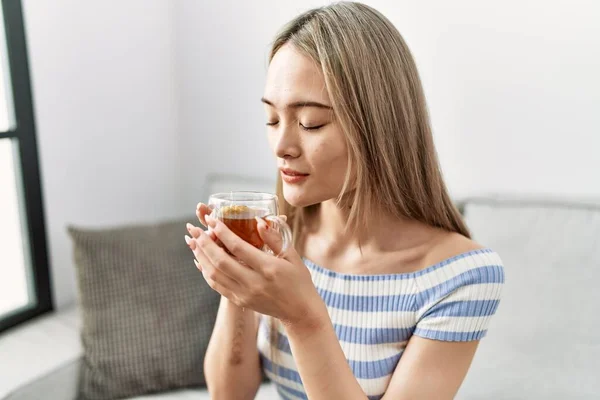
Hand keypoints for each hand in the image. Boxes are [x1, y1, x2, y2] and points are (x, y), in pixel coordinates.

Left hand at [185, 211, 324, 327]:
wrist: (300, 312)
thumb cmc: (299, 281)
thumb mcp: (293, 256)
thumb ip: (275, 238)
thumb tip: (258, 221)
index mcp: (269, 269)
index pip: (239, 248)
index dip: (222, 232)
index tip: (211, 220)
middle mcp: (254, 283)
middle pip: (221, 261)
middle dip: (204, 243)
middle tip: (193, 228)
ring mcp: (244, 294)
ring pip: (214, 274)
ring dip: (200, 256)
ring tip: (192, 241)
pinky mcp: (239, 301)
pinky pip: (216, 285)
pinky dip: (205, 271)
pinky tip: (199, 259)